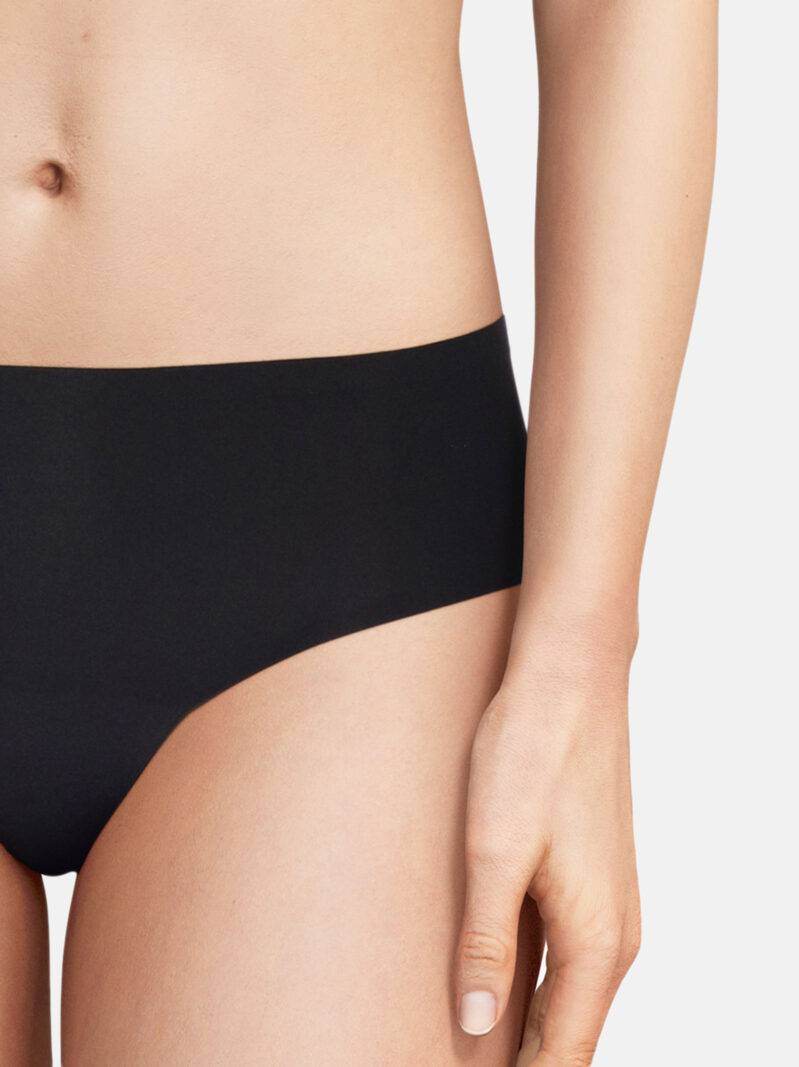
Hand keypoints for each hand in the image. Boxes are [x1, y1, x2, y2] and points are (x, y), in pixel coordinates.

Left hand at [455, 636, 640, 1064]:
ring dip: (524, 1023)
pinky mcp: (589, 876)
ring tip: (466, 1039)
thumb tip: (474, 1025)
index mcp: (597, 940)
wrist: (569, 679)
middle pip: (569, 1032)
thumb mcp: (495, 851)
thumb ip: (486, 944)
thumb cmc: (533, 753)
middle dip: (519, 1059)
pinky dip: (533, 982)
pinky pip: (566, 954)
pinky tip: (494, 978)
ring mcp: (606, 903)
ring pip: (568, 994)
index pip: (563, 1054)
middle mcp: (614, 932)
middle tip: (451, 1060)